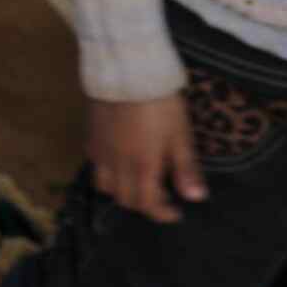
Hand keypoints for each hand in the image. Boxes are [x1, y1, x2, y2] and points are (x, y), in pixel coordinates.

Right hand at [90, 94, 207, 223]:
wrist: (126, 72)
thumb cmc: (159, 103)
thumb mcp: (180, 135)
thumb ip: (186, 169)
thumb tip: (196, 198)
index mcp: (142, 167)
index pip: (148, 204)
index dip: (163, 213)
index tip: (176, 212)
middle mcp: (118, 165)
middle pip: (126, 199)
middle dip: (145, 204)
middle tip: (162, 195)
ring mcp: (101, 152)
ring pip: (105, 186)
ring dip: (123, 191)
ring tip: (138, 181)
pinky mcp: (91, 137)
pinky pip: (95, 165)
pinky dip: (108, 173)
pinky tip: (120, 161)